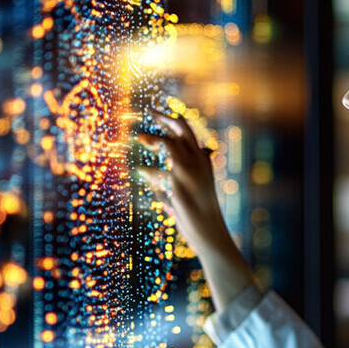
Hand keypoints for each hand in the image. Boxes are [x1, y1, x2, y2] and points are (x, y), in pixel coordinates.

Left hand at [136, 108, 257, 310]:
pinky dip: (147, 173)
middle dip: (162, 118)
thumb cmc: (201, 213)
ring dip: (150, 139)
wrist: (210, 233)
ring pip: (166, 144)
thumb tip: (187, 161)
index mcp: (203, 160)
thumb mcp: (198, 187)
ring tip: (138, 139)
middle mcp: (199, 161)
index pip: (187, 131)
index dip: (170, 119)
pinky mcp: (178, 185)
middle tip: (148, 114)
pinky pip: (156, 172)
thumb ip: (192, 171)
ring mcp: (189, 172)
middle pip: (180, 128)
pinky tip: (140, 174)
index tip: (156, 113)